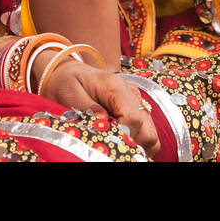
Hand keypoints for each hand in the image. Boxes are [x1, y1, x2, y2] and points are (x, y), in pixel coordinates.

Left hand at [42, 58, 159, 155]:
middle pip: (146, 129)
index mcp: (115, 87)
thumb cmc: (68, 82)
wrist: (71, 73)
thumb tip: (103, 121)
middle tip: (109, 147)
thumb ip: (87, 107)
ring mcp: (137, 102)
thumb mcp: (70, 92)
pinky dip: (139, 144)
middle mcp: (131, 94)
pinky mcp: (137, 110)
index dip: (122, 135)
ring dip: (137, 145)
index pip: (131, 117)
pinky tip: (121, 144)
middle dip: (130, 143)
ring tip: (115, 147)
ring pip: (151, 135)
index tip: (106, 142)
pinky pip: (147, 134)